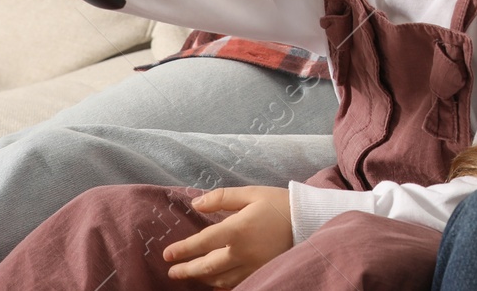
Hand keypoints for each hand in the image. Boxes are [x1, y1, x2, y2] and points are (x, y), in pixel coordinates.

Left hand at [164, 186, 294, 286]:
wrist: (309, 220)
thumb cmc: (280, 204)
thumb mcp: (251, 193)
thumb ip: (221, 198)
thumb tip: (195, 203)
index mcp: (237, 229)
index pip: (201, 243)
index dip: (182, 249)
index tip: (167, 254)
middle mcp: (242, 252)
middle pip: (206, 267)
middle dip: (186, 270)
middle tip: (172, 272)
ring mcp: (252, 266)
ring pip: (219, 279)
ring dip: (202, 278)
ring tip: (191, 274)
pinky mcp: (261, 272)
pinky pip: (236, 284)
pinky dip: (221, 285)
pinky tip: (215, 281)